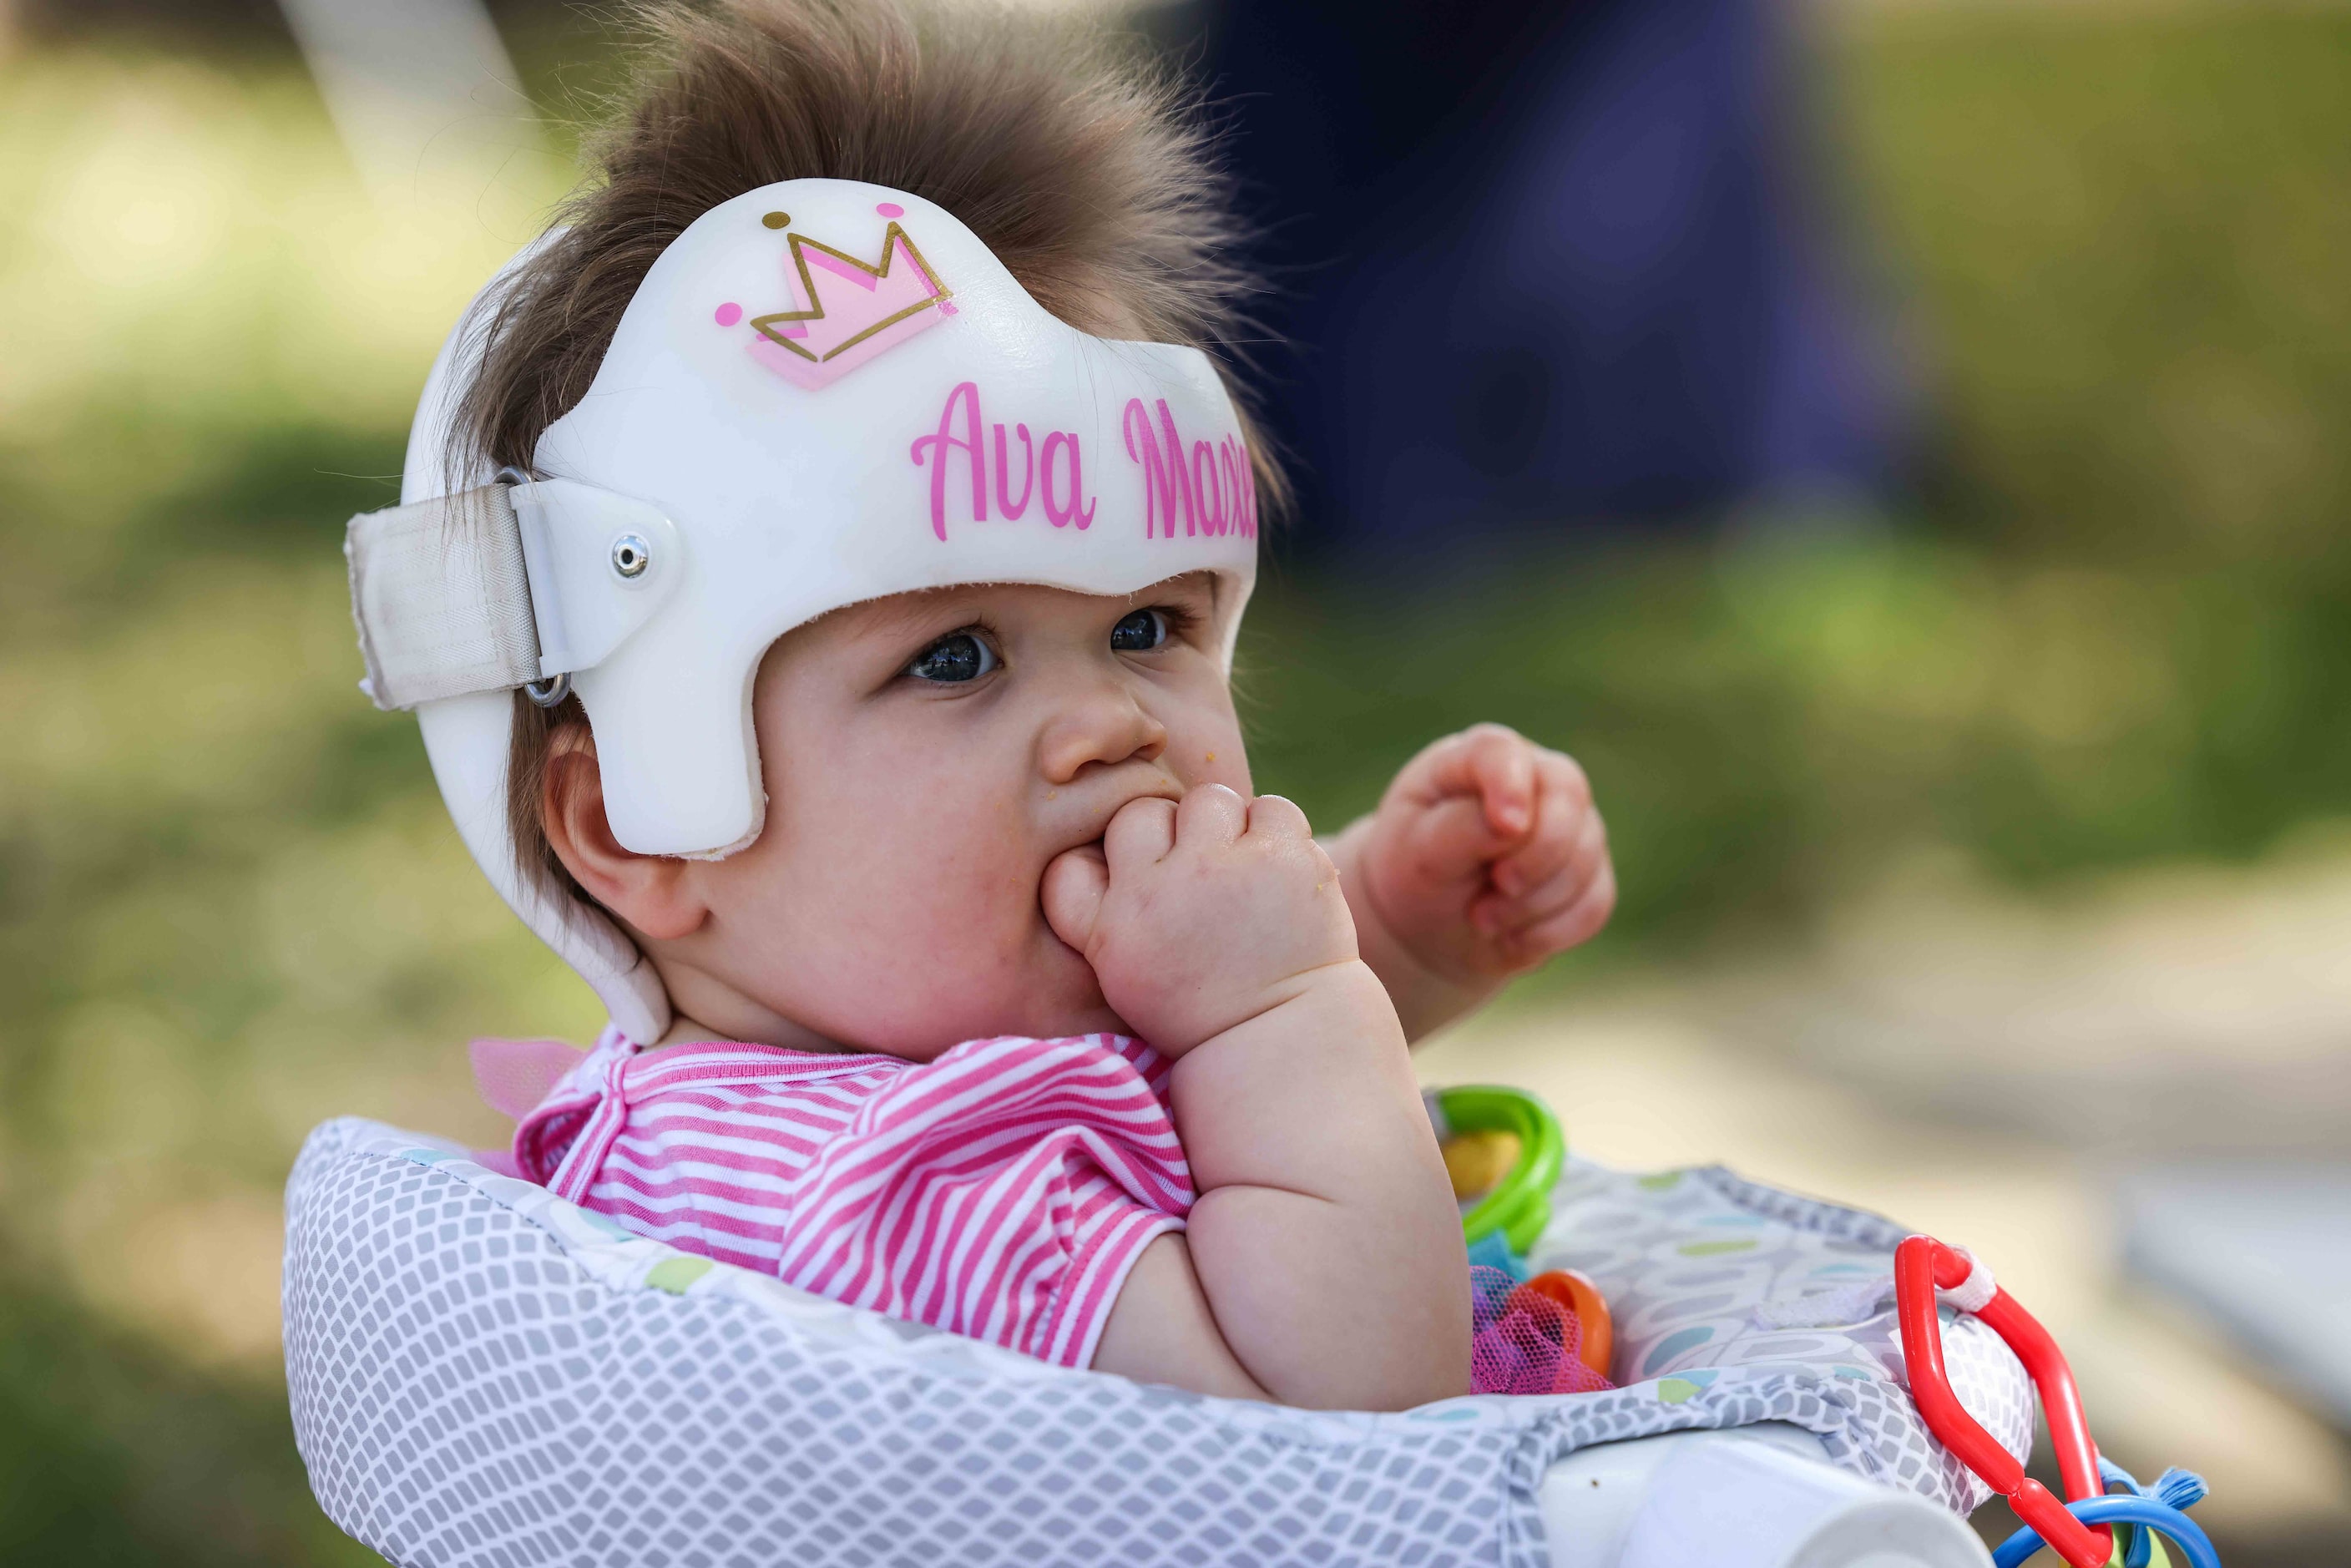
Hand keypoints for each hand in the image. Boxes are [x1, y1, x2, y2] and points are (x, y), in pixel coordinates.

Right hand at [1042, 785, 1357, 1053]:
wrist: (1287, 1033)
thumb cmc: (1198, 1001)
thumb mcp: (1120, 970)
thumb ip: (1088, 905)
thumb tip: (1085, 837)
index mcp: (1118, 926)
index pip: (1074, 857)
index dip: (1108, 863)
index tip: (1143, 885)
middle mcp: (1164, 893)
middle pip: (1142, 811)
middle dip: (1167, 836)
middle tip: (1199, 875)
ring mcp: (1228, 870)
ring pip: (1208, 798)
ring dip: (1224, 826)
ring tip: (1241, 871)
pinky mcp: (1285, 859)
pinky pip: (1270, 808)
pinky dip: (1276, 832)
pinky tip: (1278, 872)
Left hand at [1338, 724, 1612, 1009]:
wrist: (1429, 926)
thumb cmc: (1415, 873)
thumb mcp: (1419, 852)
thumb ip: (1462, 828)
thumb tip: (1516, 824)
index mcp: (1477, 759)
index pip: (1502, 753)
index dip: (1510, 786)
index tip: (1506, 827)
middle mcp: (1534, 779)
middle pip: (1567, 797)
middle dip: (1532, 858)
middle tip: (1492, 892)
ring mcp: (1570, 824)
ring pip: (1584, 857)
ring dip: (1531, 904)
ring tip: (1483, 919)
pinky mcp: (1589, 872)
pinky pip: (1594, 903)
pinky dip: (1550, 931)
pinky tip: (1512, 937)